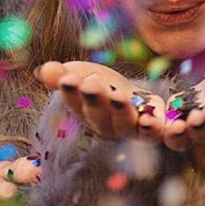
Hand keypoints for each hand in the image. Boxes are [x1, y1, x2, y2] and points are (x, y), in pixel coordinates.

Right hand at [37, 60, 165, 141]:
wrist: (137, 98)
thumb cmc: (104, 85)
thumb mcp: (82, 73)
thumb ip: (63, 74)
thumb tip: (44, 70)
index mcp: (86, 112)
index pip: (75, 103)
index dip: (71, 92)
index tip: (69, 78)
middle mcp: (107, 125)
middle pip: (99, 115)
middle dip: (95, 99)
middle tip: (90, 83)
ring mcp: (131, 129)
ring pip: (126, 124)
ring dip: (122, 112)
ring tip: (118, 97)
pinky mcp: (155, 129)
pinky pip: (158, 135)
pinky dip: (160, 131)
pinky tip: (158, 121)